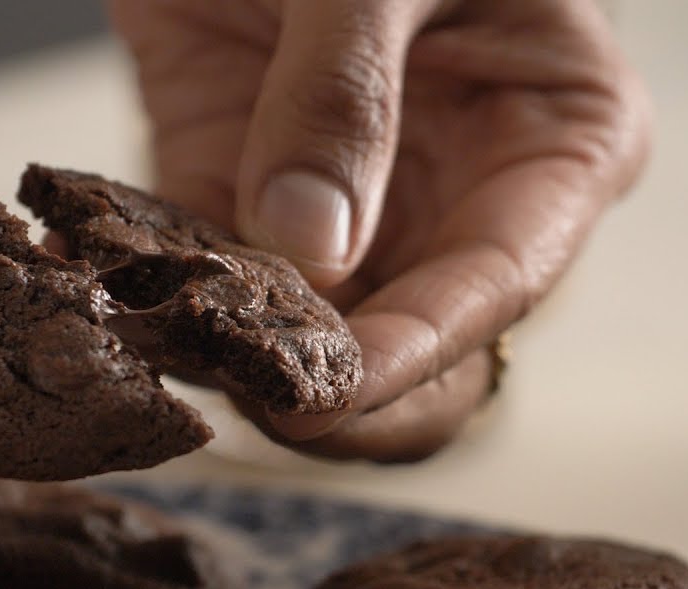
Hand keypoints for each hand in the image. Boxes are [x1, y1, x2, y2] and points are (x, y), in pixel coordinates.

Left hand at [109, 0, 648, 459]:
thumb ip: (347, 92)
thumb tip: (311, 241)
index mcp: (554, 139)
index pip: (497, 281)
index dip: (415, 351)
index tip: (330, 396)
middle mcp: (462, 195)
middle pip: (418, 343)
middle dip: (339, 382)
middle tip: (253, 398)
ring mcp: (354, 206)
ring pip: (316, 333)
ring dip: (249, 356)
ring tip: (181, 360)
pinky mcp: (250, 193)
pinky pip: (219, 278)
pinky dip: (177, 304)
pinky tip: (132, 312)